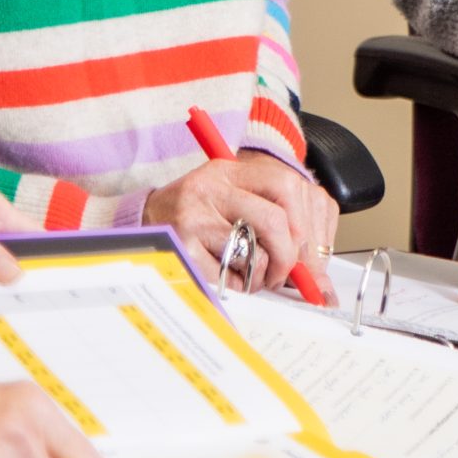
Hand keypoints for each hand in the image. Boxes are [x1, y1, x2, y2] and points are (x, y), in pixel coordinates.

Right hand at [142, 153, 337, 292]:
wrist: (140, 222)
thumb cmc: (192, 215)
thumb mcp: (228, 199)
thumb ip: (271, 219)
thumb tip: (316, 273)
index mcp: (228, 171)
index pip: (286, 184)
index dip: (305, 223)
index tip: (305, 250)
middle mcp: (211, 188)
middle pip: (275, 221)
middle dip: (289, 257)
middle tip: (284, 274)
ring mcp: (194, 217)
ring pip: (255, 252)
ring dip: (262, 275)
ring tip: (252, 276)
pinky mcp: (183, 247)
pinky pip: (229, 275)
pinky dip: (238, 286)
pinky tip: (227, 279)